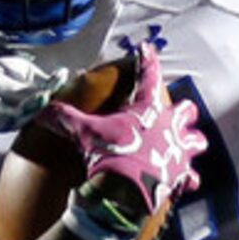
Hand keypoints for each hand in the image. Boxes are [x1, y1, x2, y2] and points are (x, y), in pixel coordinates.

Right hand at [31, 42, 205, 216]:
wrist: (124, 192)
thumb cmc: (109, 156)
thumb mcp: (83, 134)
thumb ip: (65, 119)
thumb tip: (42, 111)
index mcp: (147, 109)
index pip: (148, 76)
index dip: (147, 59)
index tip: (147, 47)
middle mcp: (169, 127)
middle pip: (186, 111)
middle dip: (184, 111)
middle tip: (179, 112)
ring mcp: (178, 152)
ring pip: (196, 142)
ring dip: (192, 142)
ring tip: (188, 144)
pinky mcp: (180, 176)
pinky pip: (190, 177)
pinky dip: (188, 178)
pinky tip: (186, 181)